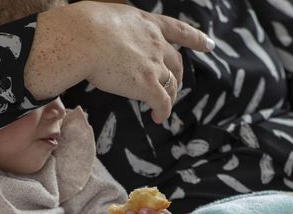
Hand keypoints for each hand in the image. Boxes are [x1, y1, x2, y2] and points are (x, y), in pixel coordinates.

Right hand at [27, 2, 213, 122]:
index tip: (209, 45)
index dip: (196, 39)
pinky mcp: (147, 85)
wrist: (83, 37)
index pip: (178, 30)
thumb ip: (117, 28)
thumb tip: (105, 38)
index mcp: (148, 24)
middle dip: (177, 76)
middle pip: (176, 63)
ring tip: (162, 107)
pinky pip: (162, 102)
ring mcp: (154, 65)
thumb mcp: (108, 16)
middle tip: (174, 87)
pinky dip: (163, 111)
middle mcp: (156, 44)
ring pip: (171, 85)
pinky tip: (158, 118)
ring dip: (169, 97)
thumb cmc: (83, 25)